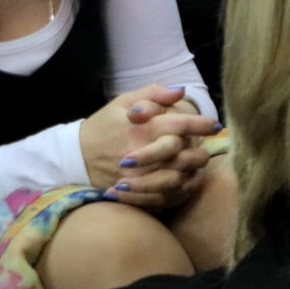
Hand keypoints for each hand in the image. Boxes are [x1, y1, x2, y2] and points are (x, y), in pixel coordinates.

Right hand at [77, 85, 218, 207]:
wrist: (75, 156)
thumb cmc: (105, 125)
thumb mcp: (123, 102)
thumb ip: (153, 93)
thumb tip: (180, 90)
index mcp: (141, 129)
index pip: (179, 126)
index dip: (201, 125)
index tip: (214, 125)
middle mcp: (142, 154)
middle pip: (185, 156)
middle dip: (201, 152)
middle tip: (206, 149)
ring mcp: (139, 177)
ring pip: (179, 179)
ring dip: (193, 172)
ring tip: (196, 165)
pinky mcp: (136, 194)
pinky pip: (166, 197)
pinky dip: (180, 191)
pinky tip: (184, 181)